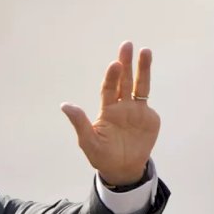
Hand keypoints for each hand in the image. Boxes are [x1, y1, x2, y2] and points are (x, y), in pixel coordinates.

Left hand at [61, 41, 159, 185]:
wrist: (122, 169)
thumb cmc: (102, 155)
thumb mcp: (88, 141)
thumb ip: (79, 122)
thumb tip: (64, 105)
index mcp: (107, 110)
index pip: (109, 89)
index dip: (112, 76)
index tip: (115, 64)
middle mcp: (121, 106)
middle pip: (124, 81)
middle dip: (126, 63)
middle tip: (127, 45)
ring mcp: (136, 111)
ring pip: (139, 86)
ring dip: (143, 69)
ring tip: (145, 51)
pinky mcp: (149, 118)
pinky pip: (148, 103)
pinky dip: (147, 89)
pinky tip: (147, 75)